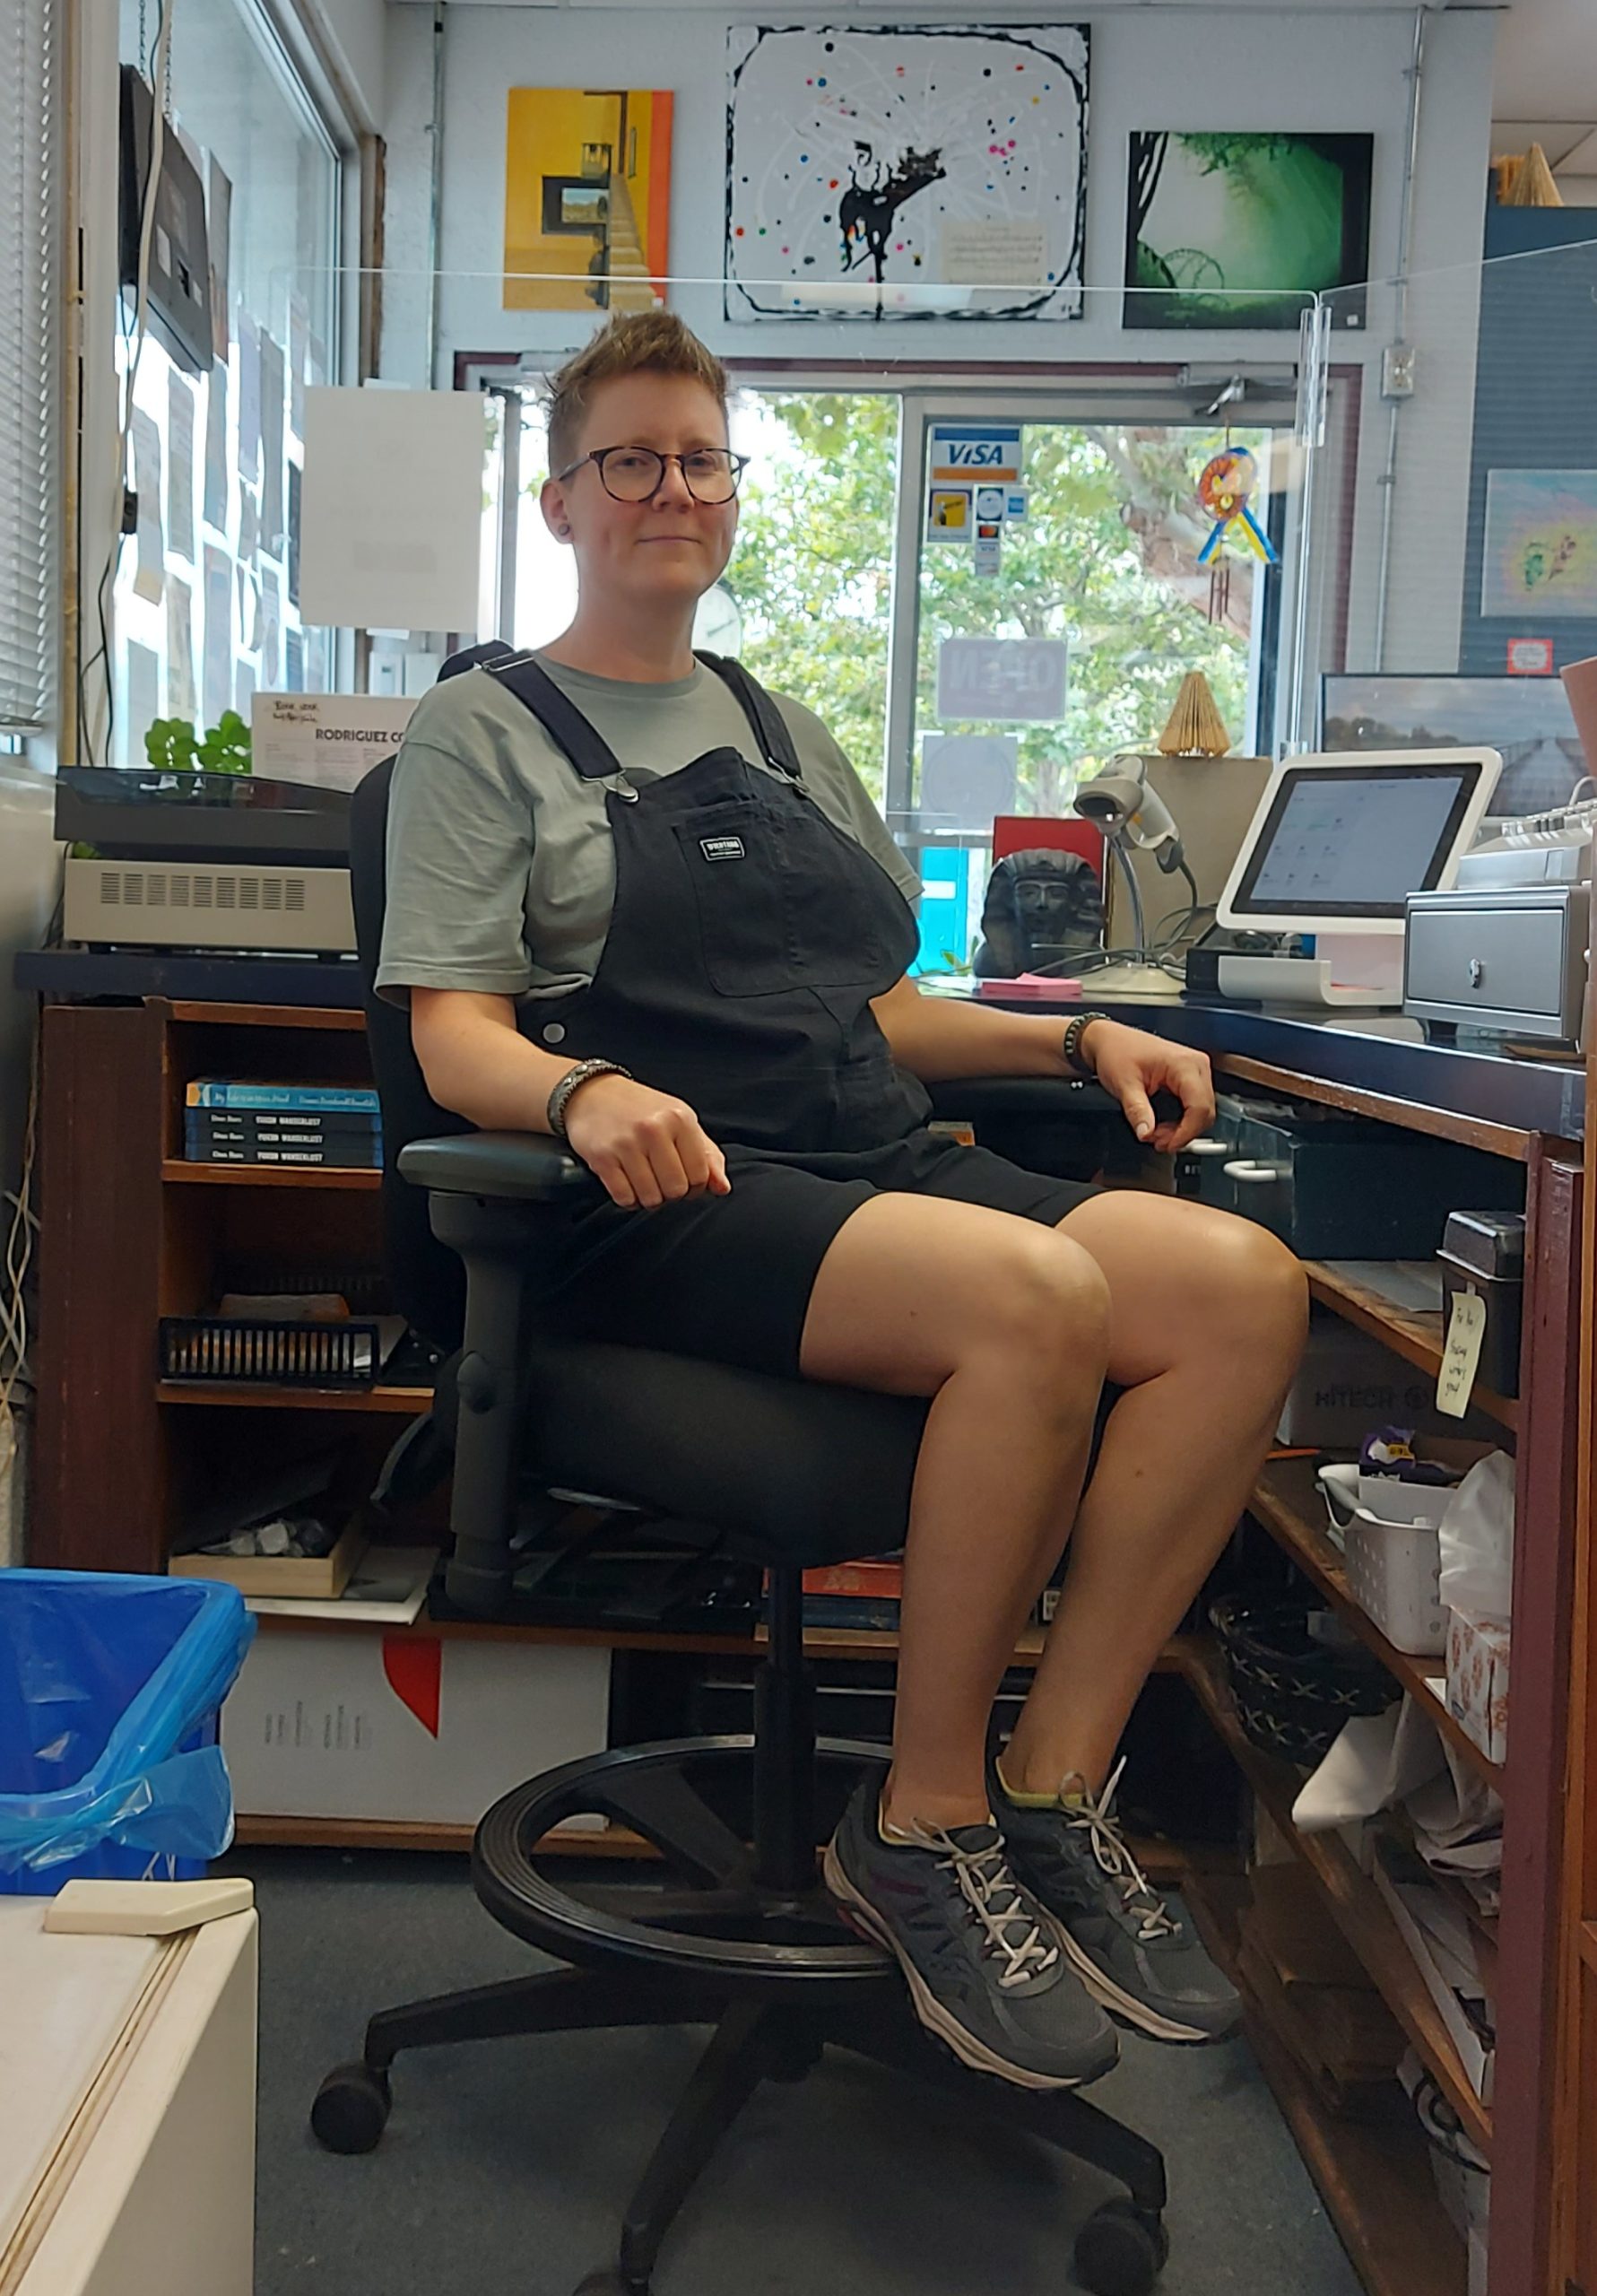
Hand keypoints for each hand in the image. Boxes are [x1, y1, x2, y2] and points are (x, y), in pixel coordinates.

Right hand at [561, 1074, 731, 1209]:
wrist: (592, 1093)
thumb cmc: (640, 1109)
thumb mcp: (680, 1120)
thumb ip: (707, 1154)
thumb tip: (722, 1188)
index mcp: (679, 1118)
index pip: (700, 1174)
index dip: (695, 1187)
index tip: (684, 1180)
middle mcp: (654, 1129)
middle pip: (676, 1190)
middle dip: (671, 1194)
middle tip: (661, 1181)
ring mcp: (626, 1143)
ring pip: (650, 1198)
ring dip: (649, 1198)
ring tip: (644, 1181)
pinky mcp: (602, 1158)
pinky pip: (624, 1198)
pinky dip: (628, 1199)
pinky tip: (627, 1183)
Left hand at [1080, 1020, 1214, 1153]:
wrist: (1110, 1040)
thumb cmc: (1117, 1050)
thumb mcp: (1124, 1084)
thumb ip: (1137, 1111)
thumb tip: (1147, 1132)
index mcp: (1184, 1064)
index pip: (1200, 1108)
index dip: (1185, 1132)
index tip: (1167, 1144)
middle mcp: (1196, 1065)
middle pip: (1205, 1112)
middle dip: (1182, 1133)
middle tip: (1156, 1140)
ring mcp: (1195, 1071)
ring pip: (1202, 1112)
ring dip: (1181, 1129)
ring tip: (1156, 1133)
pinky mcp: (1189, 1078)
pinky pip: (1195, 1106)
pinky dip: (1181, 1121)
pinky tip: (1163, 1125)